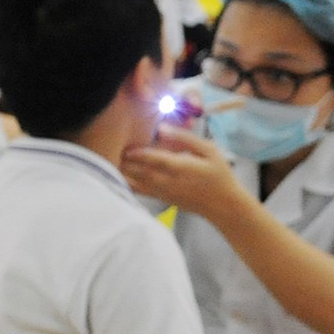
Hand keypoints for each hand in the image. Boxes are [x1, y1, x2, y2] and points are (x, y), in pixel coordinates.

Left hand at [122, 124, 243, 221]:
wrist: (223, 205)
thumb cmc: (218, 174)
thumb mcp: (209, 151)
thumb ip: (185, 139)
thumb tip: (161, 128)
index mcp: (180, 168)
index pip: (154, 160)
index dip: (137, 153)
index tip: (125, 144)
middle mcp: (167, 181)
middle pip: (138, 171)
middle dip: (123, 161)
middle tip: (111, 148)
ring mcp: (161, 192)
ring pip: (134, 182)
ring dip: (121, 171)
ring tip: (110, 159)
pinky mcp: (158, 198)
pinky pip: (137, 190)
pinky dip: (125, 181)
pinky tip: (116, 172)